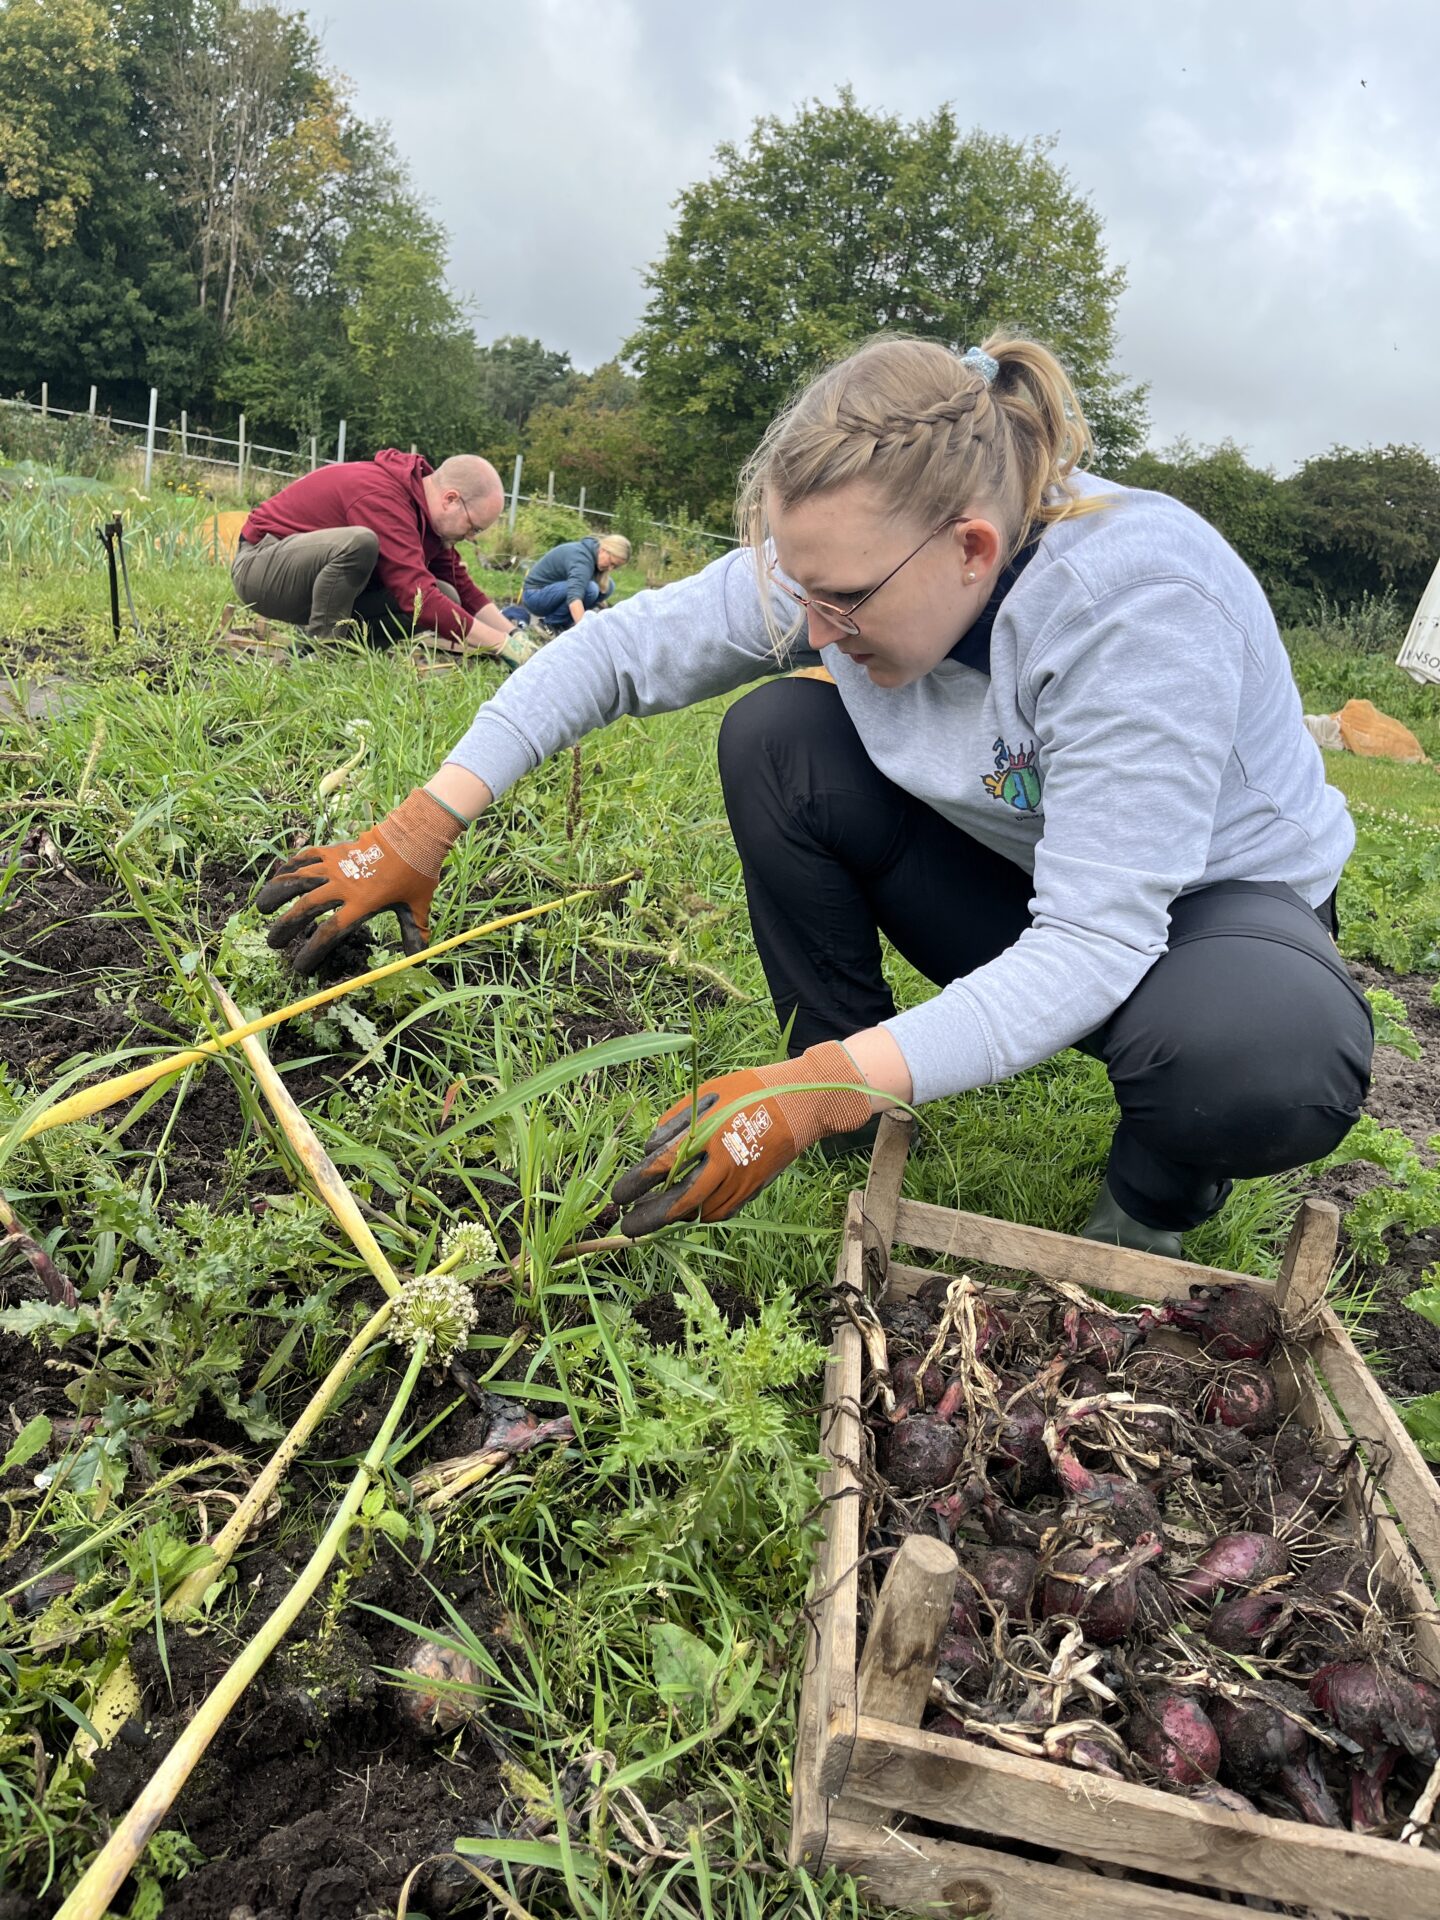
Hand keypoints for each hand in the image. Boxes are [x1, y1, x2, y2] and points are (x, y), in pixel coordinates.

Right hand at [256, 787, 466, 973]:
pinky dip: (290, 866)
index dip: (311, 952)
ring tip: (261, 907)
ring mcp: (336, 866)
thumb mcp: (418, 907)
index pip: (329, 933)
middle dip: (286, 927)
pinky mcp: (334, 850)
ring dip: (277, 892)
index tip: (299, 966)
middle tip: (272, 941)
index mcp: (361, 904)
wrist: (414, 835)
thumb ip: (413, 934)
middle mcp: (343, 886)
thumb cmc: (417, 873)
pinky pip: (306, 858)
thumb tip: (418, 962)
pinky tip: (279, 875)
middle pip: (305, 908)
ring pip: (297, 879)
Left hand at [611, 1041, 871, 1235]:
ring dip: (675, 1217)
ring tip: (654, 1213)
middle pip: (678, 1204)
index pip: (660, 1168)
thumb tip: (651, 1150)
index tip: (617, 1196)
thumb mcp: (705, 1095)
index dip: (635, 1185)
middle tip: (628, 1225)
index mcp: (706, 1137)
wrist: (799, 1103)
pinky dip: (702, 1212)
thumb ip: (674, 1123)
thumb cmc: (747, 1091)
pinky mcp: (753, 1189)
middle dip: (649, 1219)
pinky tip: (689, 1206)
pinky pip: (722, 1211)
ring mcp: (740, 1182)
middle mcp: (722, 1166)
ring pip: (700, 1213)